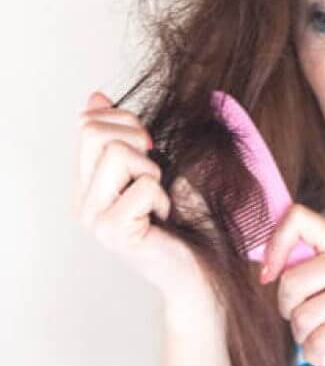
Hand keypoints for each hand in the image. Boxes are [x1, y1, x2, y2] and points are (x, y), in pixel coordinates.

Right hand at [73, 91, 217, 303]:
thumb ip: (124, 135)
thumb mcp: (155, 165)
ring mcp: (93, 218)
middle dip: (136, 138)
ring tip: (158, 199)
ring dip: (151, 171)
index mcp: (88, 182)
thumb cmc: (185, 220)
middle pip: (93, 131)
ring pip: (115, 153)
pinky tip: (162, 219)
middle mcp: (83, 200)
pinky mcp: (112, 231)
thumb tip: (96, 96)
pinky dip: (163, 198)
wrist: (200, 269)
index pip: (87, 123)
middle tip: (155, 170)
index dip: (125, 121)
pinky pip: (142, 185)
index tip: (149, 147)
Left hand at [260, 203, 324, 365]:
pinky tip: (323, 355)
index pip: (297, 218)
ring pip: (302, 315)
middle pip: (291, 280)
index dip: (274, 246)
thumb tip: (265, 267)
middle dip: (287, 310)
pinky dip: (314, 354)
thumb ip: (310, 269)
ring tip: (316, 341)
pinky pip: (319, 339)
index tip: (270, 275)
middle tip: (301, 322)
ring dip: (301, 338)